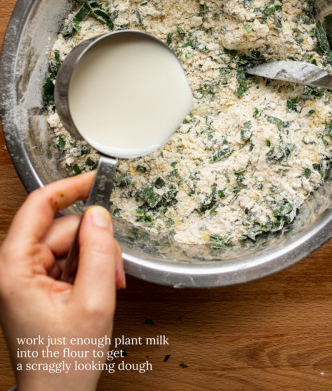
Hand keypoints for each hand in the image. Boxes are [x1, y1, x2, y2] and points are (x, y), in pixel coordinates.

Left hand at [0, 172, 124, 389]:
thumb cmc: (65, 359)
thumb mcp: (94, 301)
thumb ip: (98, 252)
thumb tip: (100, 215)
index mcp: (14, 269)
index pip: (38, 208)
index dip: (69, 188)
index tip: (95, 178)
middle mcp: (14, 269)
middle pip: (62, 228)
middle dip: (94, 243)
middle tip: (112, 271)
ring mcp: (24, 277)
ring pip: (69, 243)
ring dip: (95, 259)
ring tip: (106, 287)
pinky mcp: (37, 285)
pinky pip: (68, 260)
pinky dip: (89, 269)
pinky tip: (98, 288)